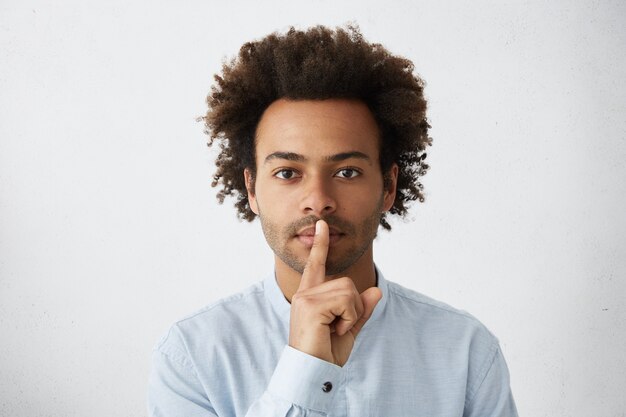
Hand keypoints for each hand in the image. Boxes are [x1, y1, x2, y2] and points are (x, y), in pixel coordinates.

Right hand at [288, 220, 381, 365]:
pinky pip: (346, 301)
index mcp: (310, 296)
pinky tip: (333, 331)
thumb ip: (361, 309)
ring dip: (351, 314)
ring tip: (334, 330)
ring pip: (348, 290)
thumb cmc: (325, 353)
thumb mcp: (349, 329)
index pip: (316, 265)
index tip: (322, 225)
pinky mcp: (310, 305)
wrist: (313, 373)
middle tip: (338, 328)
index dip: (320, 245)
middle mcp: (305, 293)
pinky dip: (348, 318)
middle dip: (353, 308)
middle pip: (347, 282)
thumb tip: (376, 291)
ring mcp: (306, 298)